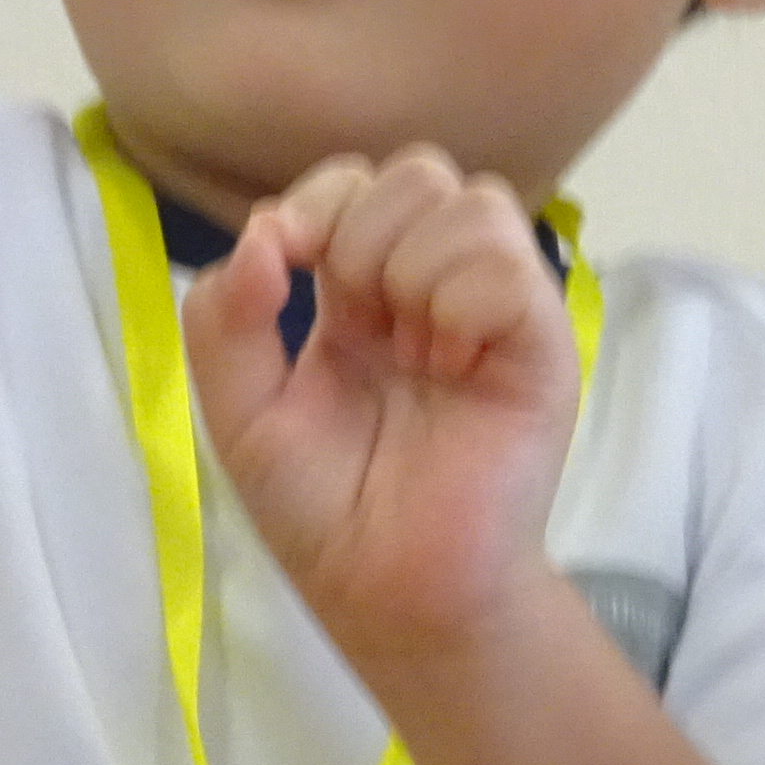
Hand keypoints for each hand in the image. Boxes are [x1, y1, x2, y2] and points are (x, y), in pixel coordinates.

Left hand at [180, 146, 581, 674]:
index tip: (288, 262)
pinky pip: (510, 266)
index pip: (353, 183)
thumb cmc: (325, 511)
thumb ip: (224, 321)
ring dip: (416, 268)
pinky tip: (451, 366)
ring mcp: (494, 309)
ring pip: (473, 201)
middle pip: (418, 171)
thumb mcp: (242, 413)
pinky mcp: (541, 343)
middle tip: (362, 326)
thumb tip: (259, 232)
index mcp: (362, 292)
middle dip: (364, 232)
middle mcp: (434, 286)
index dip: (316, 203)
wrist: (393, 594)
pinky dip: (462, 303)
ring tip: (413, 354)